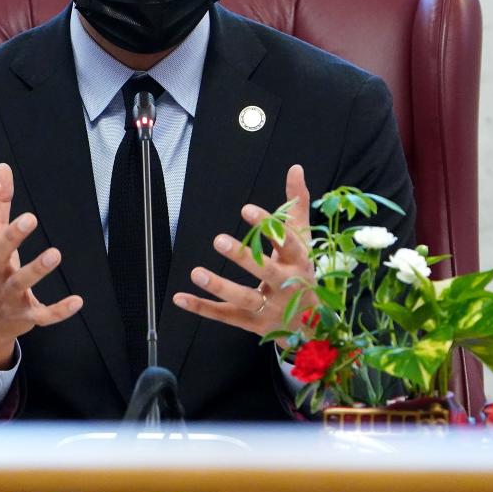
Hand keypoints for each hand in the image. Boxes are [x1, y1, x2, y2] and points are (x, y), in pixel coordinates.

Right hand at [0, 162, 82, 367]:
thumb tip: (2, 169)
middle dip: (12, 237)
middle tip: (30, 218)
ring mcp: (7, 296)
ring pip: (20, 283)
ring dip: (36, 270)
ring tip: (55, 254)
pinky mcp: (24, 315)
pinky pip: (42, 315)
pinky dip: (59, 310)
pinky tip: (78, 300)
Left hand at [172, 164, 316, 345]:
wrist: (312, 323)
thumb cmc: (301, 270)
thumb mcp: (302, 239)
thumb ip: (296, 204)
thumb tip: (295, 168)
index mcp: (299, 262)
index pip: (287, 243)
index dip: (269, 227)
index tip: (247, 209)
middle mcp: (286, 286)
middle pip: (267, 272)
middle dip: (244, 257)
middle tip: (219, 240)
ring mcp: (268, 307)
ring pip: (244, 298)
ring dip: (220, 287)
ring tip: (197, 272)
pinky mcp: (251, 322)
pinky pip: (225, 315)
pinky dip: (202, 308)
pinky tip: (180, 297)